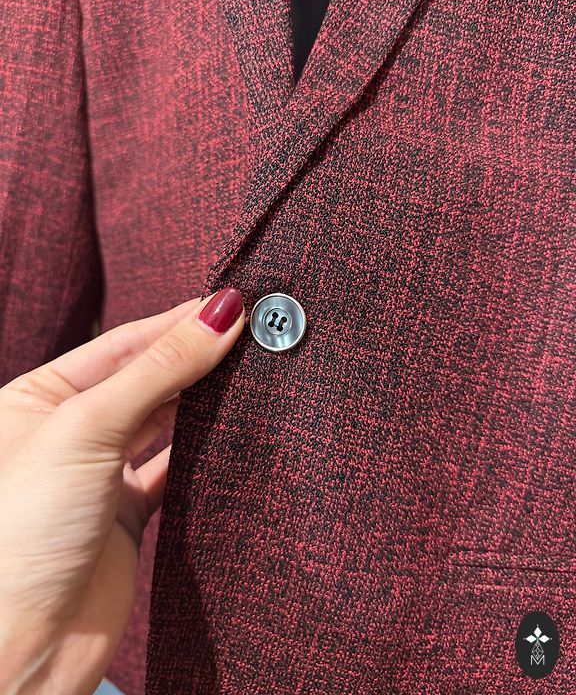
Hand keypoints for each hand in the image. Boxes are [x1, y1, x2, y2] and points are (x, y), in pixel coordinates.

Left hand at [0, 288, 244, 694]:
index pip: (123, 344)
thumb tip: (219, 313)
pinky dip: (205, 448)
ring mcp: (99, 473)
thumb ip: (159, 369)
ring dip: (205, 398)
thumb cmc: (23, 530)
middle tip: (252, 330)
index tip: (232, 303)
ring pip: (164, 421)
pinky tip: (234, 428)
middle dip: (196, 355)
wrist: (22, 648)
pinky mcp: (126, 513)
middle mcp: (68, 431)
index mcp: (38, 397)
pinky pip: (174, 467)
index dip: (178, 322)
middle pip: (146, 378)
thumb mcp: (88, 428)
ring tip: (252, 370)